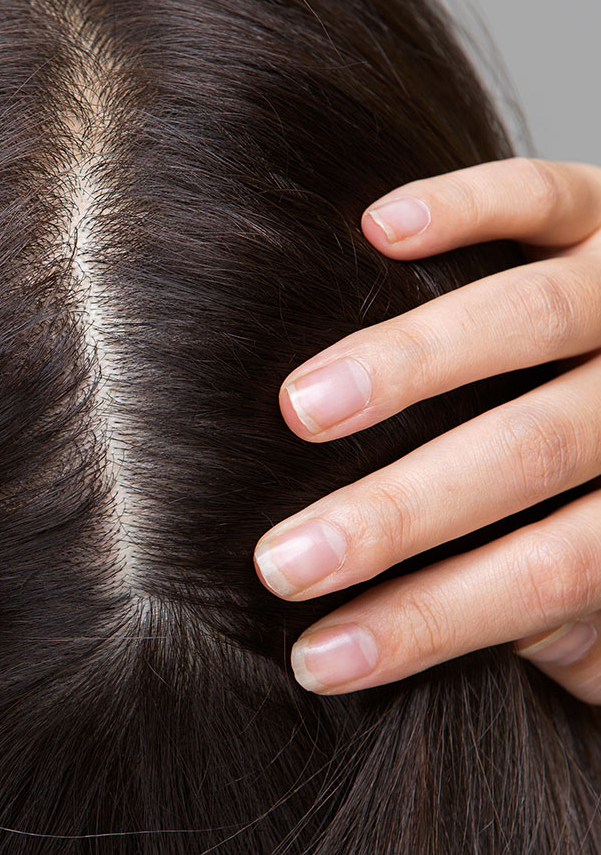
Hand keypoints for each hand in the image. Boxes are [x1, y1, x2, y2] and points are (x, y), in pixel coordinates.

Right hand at [252, 157, 600, 702]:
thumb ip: (578, 623)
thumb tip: (474, 627)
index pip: (553, 570)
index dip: (430, 623)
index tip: (318, 659)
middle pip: (533, 451)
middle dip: (398, 511)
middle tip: (284, 560)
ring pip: (534, 316)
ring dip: (409, 365)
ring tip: (300, 409)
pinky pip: (544, 195)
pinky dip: (464, 206)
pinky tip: (376, 228)